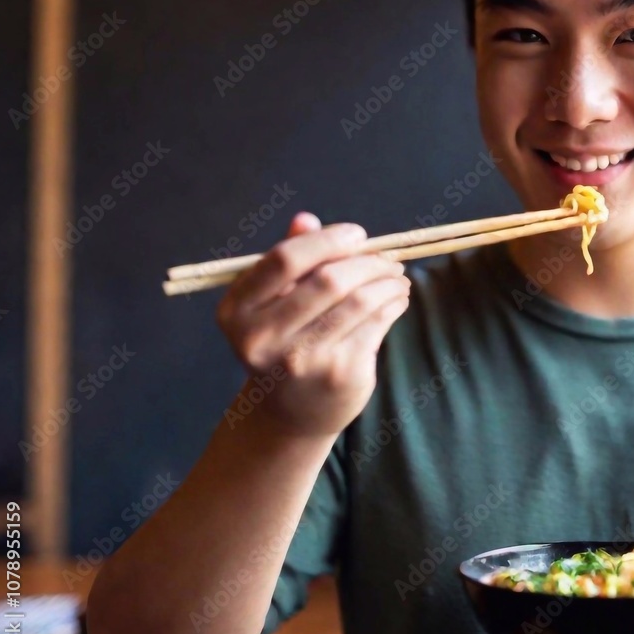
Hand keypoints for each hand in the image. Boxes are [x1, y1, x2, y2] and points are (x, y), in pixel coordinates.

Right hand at [216, 212, 410, 438]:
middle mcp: (262, 338)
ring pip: (360, 301)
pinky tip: (397, 298)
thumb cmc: (284, 343)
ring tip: (397, 277)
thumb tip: (306, 219)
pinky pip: (376, 324)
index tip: (357, 235)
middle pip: (329, 280)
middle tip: (388, 258)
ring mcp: (301, 360)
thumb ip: (289, 260)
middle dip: (368, 262)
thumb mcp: (274, 302)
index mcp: (237, 311)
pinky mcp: (337, 375)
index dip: (327, 240)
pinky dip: (393, 303)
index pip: (284, 260)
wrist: (291, 414)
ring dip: (387, 282)